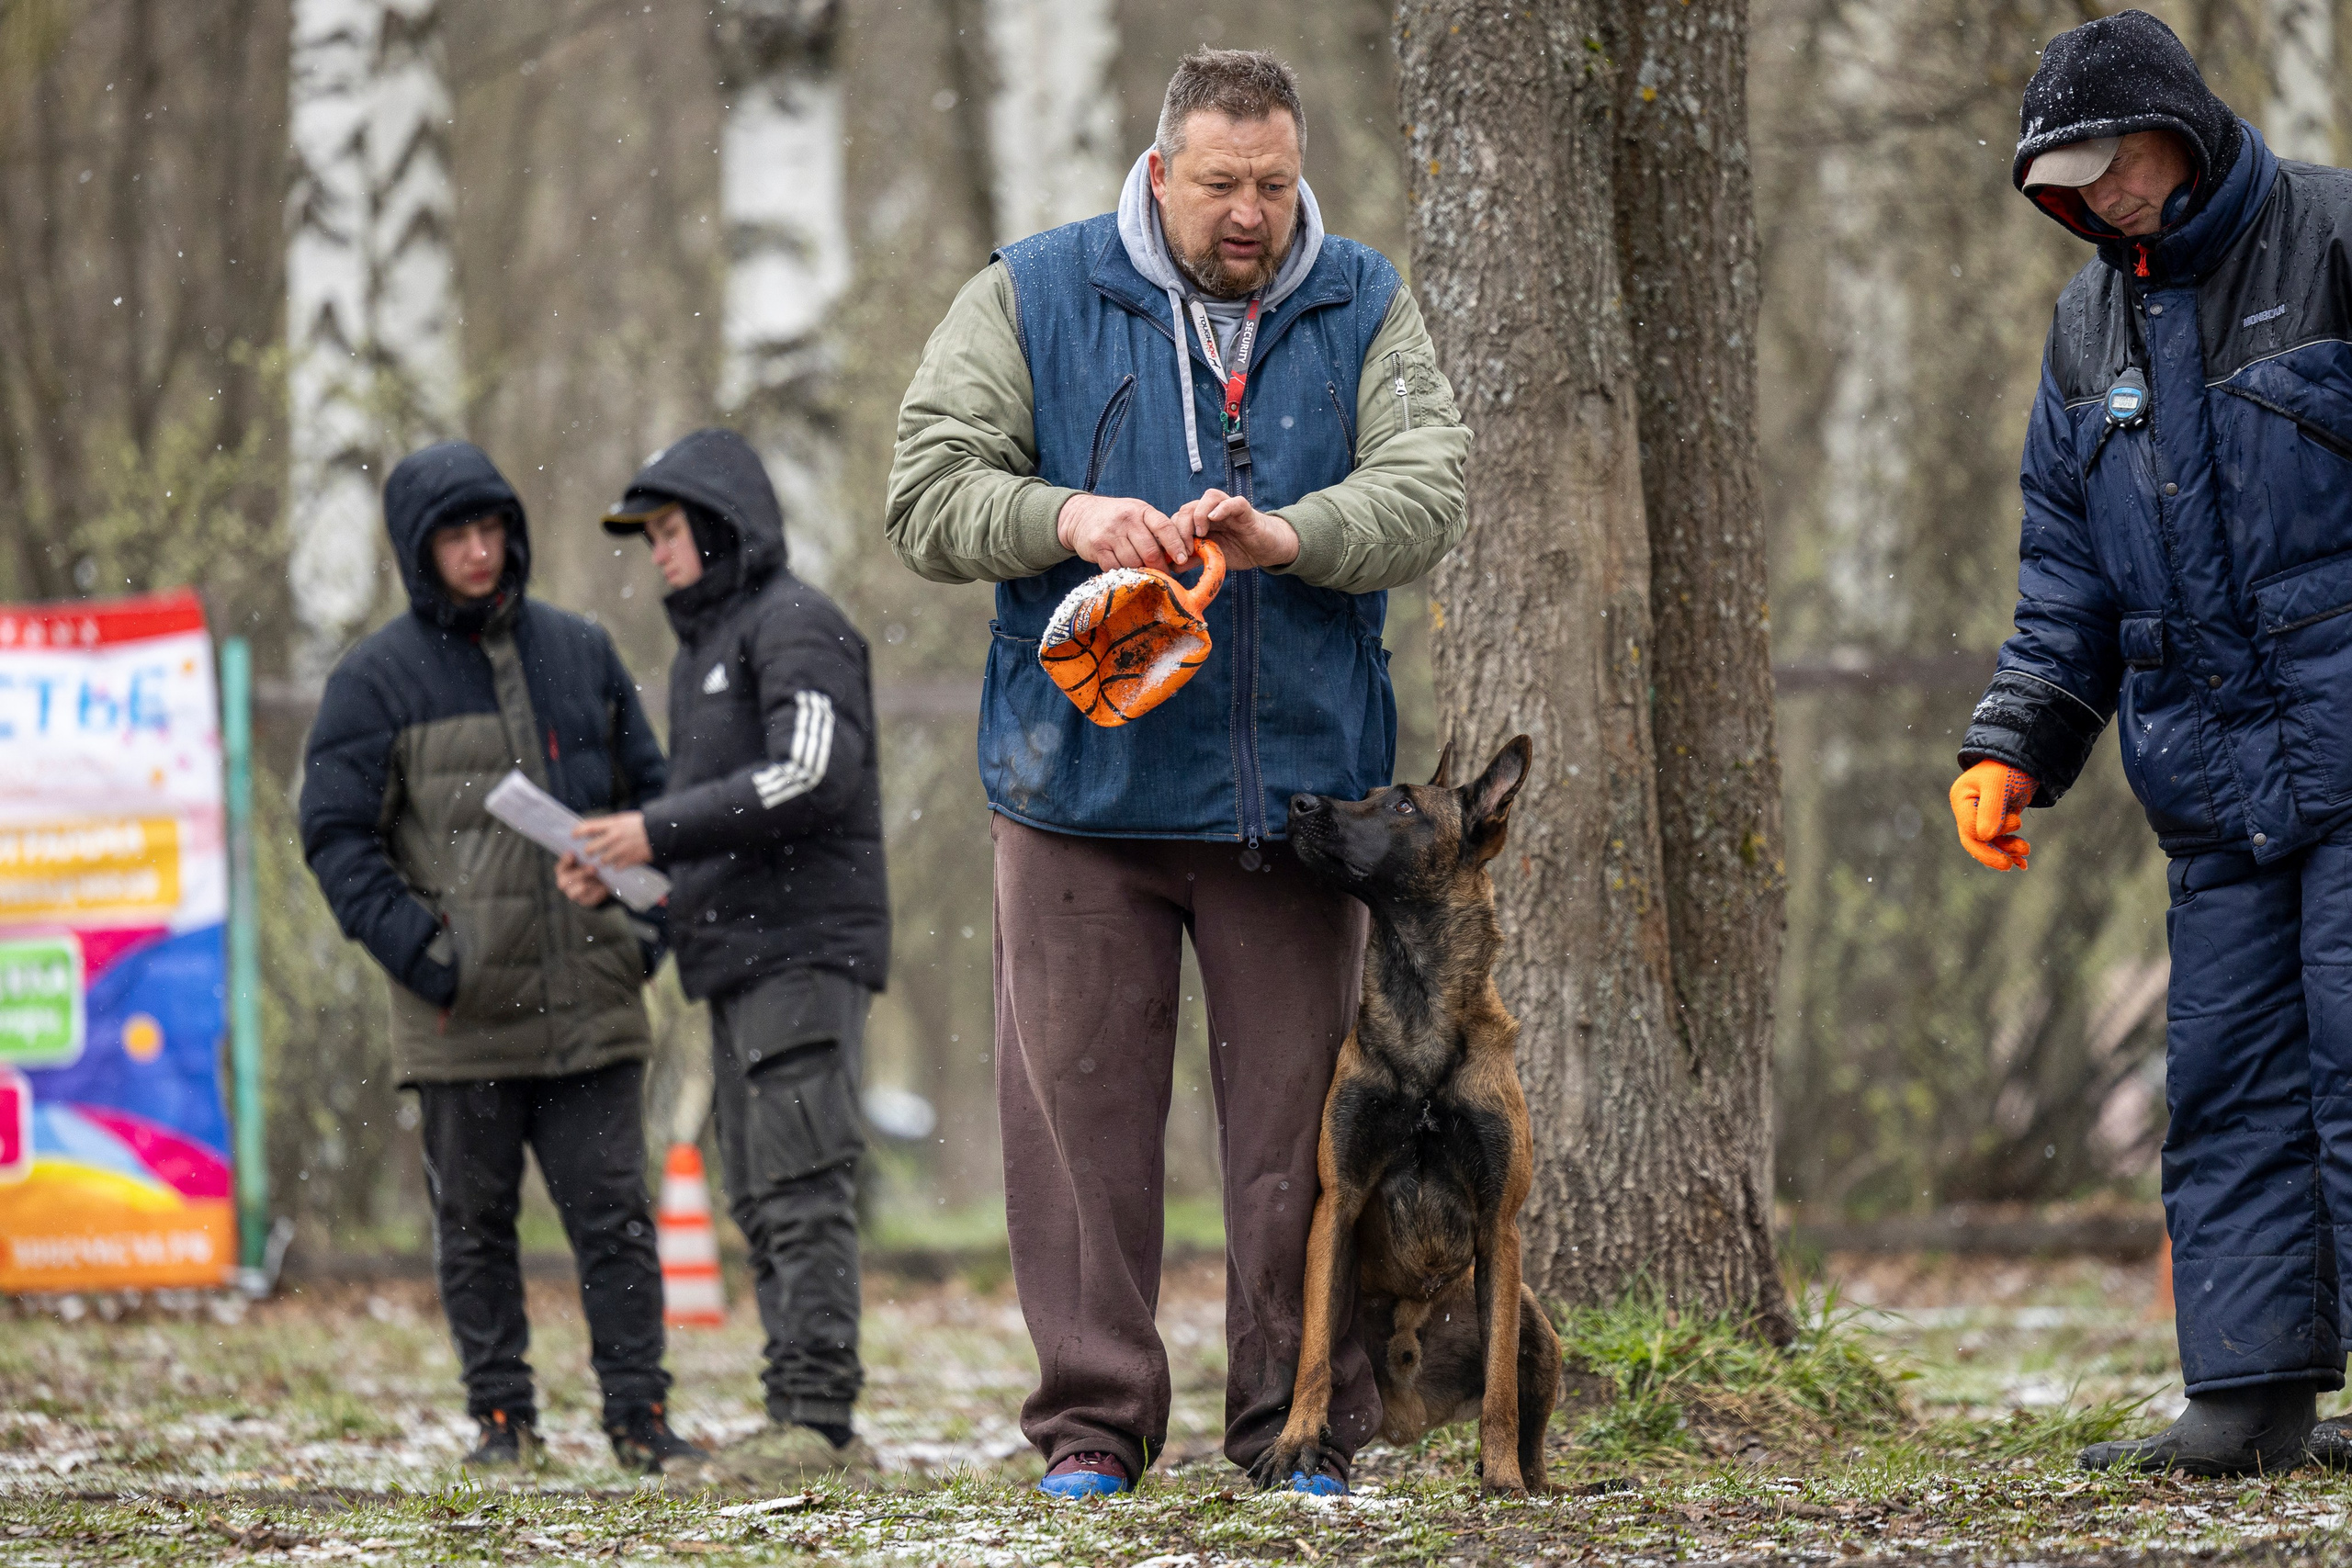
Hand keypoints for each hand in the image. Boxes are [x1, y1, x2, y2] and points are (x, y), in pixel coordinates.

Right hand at [554, 851, 612, 906]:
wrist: (601, 882)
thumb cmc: (591, 864)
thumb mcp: (587, 857)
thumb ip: (585, 853)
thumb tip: (588, 840)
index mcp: (563, 870)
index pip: (560, 867)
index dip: (565, 861)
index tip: (573, 854)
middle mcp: (565, 883)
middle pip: (565, 880)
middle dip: (579, 874)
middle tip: (593, 868)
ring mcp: (573, 894)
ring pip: (574, 893)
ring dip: (585, 885)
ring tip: (598, 878)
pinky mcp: (585, 901)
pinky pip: (588, 900)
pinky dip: (597, 894)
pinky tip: (604, 887)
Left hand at [572, 811, 652, 868]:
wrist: (662, 833)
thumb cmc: (642, 824)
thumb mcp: (624, 819)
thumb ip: (609, 825)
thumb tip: (593, 830)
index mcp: (613, 824)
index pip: (589, 827)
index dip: (578, 832)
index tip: (573, 836)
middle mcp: (615, 837)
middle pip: (591, 848)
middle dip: (588, 852)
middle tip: (588, 853)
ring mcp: (621, 850)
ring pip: (602, 861)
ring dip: (602, 862)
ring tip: (605, 860)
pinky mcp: (629, 860)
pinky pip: (616, 868)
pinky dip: (616, 867)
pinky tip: (619, 864)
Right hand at [1058, 493, 1193, 570]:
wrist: (1081, 514)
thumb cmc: (1118, 518)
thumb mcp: (1138, 514)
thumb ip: (1156, 530)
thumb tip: (1180, 556)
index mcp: (1141, 510)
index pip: (1164, 527)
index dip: (1176, 545)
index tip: (1182, 558)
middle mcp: (1126, 519)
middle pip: (1150, 551)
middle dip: (1159, 567)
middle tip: (1163, 575)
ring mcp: (1110, 533)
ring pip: (1133, 562)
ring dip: (1140, 570)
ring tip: (1142, 571)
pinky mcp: (1097, 546)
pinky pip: (1116, 567)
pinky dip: (1123, 572)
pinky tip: (1125, 569)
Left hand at [1175, 488, 1298, 570]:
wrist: (1266, 550)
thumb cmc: (1239, 550)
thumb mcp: (1212, 558)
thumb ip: (1193, 559)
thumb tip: (1171, 567)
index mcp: (1200, 521)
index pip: (1178, 519)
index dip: (1172, 536)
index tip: (1174, 556)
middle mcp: (1211, 510)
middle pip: (1188, 507)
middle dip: (1182, 528)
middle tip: (1185, 549)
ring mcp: (1228, 507)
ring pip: (1207, 497)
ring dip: (1198, 515)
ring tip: (1200, 534)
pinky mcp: (1245, 510)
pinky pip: (1232, 502)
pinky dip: (1222, 507)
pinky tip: (1214, 518)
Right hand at [1949, 761, 2035, 870]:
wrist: (2026, 758)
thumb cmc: (2009, 767)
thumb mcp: (2000, 786)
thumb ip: (1991, 811)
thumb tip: (1985, 837)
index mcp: (1961, 799)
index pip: (1969, 828)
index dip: (1990, 833)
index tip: (2016, 822)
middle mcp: (1967, 810)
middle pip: (1973, 840)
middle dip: (1992, 853)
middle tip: (2009, 864)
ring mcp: (1980, 815)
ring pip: (1988, 843)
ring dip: (2006, 850)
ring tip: (2026, 851)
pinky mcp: (1995, 820)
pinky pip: (1998, 841)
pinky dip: (2010, 850)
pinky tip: (2023, 861)